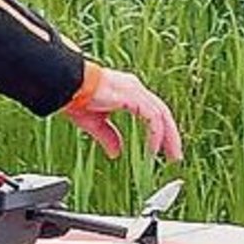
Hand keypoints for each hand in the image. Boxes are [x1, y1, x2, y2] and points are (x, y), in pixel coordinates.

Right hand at [63, 67, 182, 160]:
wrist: (68, 86)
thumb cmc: (77, 99)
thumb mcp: (96, 124)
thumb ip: (108, 137)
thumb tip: (116, 153)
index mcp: (129, 92)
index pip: (153, 112)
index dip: (160, 131)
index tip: (162, 149)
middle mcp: (135, 88)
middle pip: (163, 113)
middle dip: (171, 136)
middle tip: (175, 156)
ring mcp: (135, 90)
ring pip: (162, 114)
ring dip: (168, 137)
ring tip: (170, 155)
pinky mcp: (132, 96)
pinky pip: (152, 117)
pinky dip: (156, 133)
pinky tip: (154, 148)